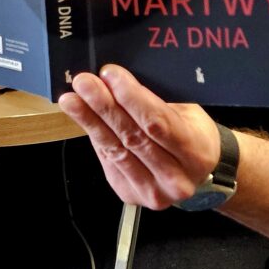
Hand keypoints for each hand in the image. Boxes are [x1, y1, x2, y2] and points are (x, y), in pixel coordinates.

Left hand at [57, 64, 224, 209]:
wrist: (197, 172)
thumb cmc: (190, 133)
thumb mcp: (187, 112)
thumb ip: (156, 100)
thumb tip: (116, 78)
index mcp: (195, 152)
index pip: (157, 122)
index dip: (131, 98)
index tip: (110, 74)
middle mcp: (176, 179)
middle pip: (132, 137)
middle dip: (104, 106)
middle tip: (84, 83)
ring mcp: (152, 192)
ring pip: (115, 150)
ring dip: (90, 121)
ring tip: (71, 99)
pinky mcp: (129, 194)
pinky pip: (107, 159)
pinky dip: (93, 135)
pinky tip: (81, 117)